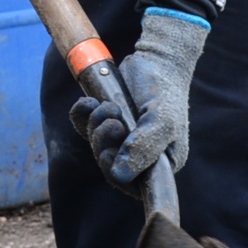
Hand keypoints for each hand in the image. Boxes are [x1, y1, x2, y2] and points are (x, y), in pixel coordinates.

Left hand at [69, 8, 208, 187]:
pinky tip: (90, 102)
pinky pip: (83, 126)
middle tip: (114, 122)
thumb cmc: (164, 91)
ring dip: (96, 125)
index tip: (110, 154)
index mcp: (161, 163)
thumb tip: (120, 176)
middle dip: (104, 144)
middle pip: (110, 167)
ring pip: (96, 146)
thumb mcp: (161, 121)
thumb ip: (143, 148)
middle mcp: (140, 155)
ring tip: (108, 107)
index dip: (119, 175)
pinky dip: (82, 113)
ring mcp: (120, 139)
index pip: (135, 186)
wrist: (155, 60)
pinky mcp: (104, 121)